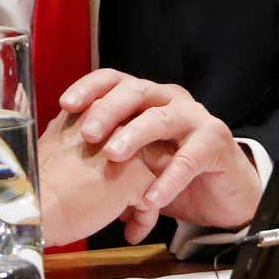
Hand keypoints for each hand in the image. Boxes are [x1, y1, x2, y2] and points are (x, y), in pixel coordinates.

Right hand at [35, 109, 156, 246]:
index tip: (113, 177)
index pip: (125, 128)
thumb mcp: (55, 144)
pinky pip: (151, 201)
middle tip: (130, 200)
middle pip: (143, 149)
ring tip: (129, 219)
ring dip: (142, 200)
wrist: (31, 205)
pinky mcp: (136, 177)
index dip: (124, 156)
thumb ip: (77, 138)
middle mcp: (115, 122)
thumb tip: (88, 148)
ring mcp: (129, 149)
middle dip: (139, 177)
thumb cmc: (36, 183)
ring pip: (151, 175)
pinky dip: (144, 220)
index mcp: (93, 111)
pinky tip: (130, 233)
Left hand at [60, 69, 263, 243]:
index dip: (89, 88)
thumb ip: (105, 155)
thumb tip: (59, 160)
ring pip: (162, 118)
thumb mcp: (132, 161)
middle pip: (135, 91)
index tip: (65, 105)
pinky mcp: (216, 142)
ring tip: (114, 156)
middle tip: (88, 133)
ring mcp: (195, 118)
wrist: (219, 192)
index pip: (114, 80)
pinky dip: (169, 179)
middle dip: (108, 110)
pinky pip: (190, 158)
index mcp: (145, 98)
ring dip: (135, 135)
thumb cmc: (169, 171)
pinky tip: (151, 198)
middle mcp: (169, 100)